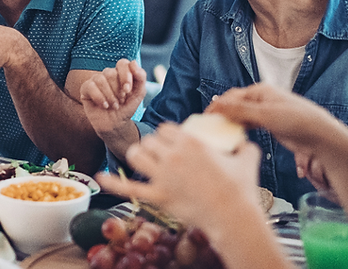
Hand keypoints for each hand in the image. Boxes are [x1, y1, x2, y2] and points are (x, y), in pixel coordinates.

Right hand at [79, 59, 145, 135]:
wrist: (115, 124)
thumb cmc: (126, 107)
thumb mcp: (139, 94)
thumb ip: (140, 77)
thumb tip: (133, 63)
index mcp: (121, 72)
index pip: (122, 63)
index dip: (125, 76)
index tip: (128, 90)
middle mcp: (107, 74)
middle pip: (111, 73)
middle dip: (117, 90)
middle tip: (121, 101)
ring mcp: (96, 80)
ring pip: (100, 79)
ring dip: (110, 96)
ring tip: (114, 106)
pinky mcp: (86, 88)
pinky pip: (90, 86)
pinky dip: (99, 98)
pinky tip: (104, 106)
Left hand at [97, 123, 263, 228]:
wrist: (233, 217)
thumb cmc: (240, 190)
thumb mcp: (247, 159)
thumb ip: (245, 147)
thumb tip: (246, 143)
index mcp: (191, 143)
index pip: (166, 129)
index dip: (166, 135)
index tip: (170, 142)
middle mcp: (173, 156)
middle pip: (150, 140)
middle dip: (152, 146)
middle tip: (157, 155)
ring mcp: (163, 176)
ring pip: (137, 156)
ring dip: (137, 156)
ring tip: (141, 161)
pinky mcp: (158, 197)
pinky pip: (130, 188)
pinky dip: (113, 183)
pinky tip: (100, 178)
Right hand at [207, 83, 347, 195]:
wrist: (319, 135)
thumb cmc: (296, 121)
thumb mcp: (265, 115)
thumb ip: (240, 111)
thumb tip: (216, 104)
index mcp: (259, 91)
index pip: (231, 97)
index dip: (216, 107)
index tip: (204, 119)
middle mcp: (261, 98)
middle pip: (234, 104)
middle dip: (221, 114)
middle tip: (209, 128)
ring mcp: (266, 110)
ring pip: (241, 114)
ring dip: (230, 122)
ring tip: (219, 133)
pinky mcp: (270, 123)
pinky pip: (249, 123)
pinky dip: (240, 127)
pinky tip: (235, 135)